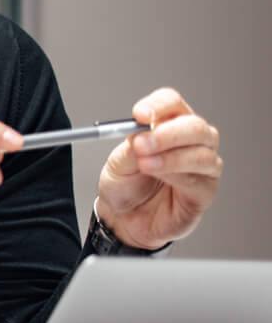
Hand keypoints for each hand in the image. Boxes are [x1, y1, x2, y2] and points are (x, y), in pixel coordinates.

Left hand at [96, 88, 221, 249]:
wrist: (123, 219)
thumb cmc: (124, 185)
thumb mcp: (117, 163)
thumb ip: (131, 147)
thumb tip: (141, 131)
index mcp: (168, 125)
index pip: (172, 103)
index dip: (158, 105)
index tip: (139, 115)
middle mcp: (191, 141)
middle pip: (194, 125)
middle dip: (167, 134)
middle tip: (142, 143)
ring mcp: (203, 165)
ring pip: (201, 152)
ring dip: (170, 157)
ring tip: (145, 164)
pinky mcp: (205, 191)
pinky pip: (200, 178)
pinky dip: (177, 174)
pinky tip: (159, 176)